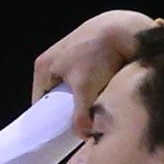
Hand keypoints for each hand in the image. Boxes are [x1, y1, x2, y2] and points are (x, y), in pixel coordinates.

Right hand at [31, 9, 159, 132]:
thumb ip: (80, 116)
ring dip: (80, 97)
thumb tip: (84, 135)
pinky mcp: (84, 50)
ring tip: (94, 105)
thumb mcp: (85, 89)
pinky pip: (82, 76)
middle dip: (67, 108)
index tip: (63, 131)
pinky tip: (102, 89)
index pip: (40, 102)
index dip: (50, 119)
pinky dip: (90, 85)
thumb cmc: (98, 56)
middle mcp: (51, 58)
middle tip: (81, 120)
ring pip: (70, 85)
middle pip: (55, 94)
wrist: (123, 28)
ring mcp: (68, 53)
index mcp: (43, 67)